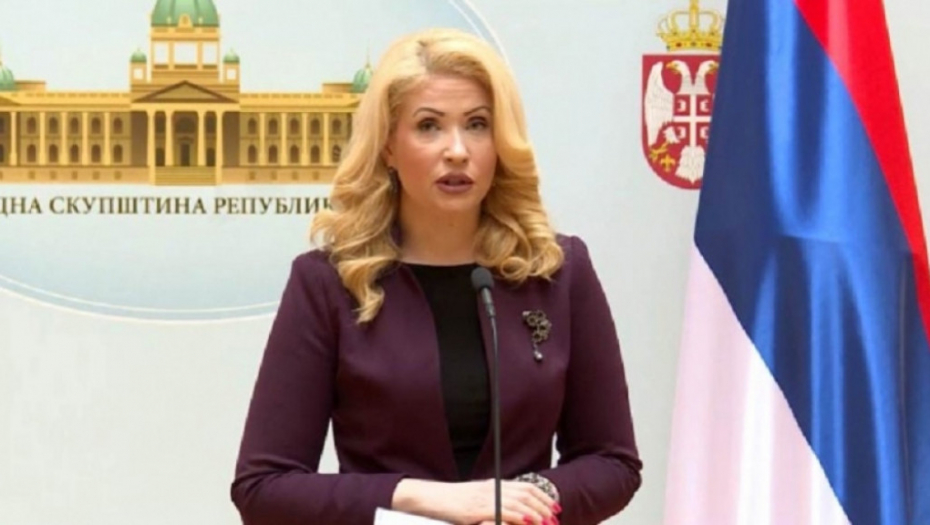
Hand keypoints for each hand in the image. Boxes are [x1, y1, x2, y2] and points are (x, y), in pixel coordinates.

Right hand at [392, 479, 559, 524]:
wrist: (430, 498)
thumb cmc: (451, 502)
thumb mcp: (475, 499)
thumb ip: (492, 503)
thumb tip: (509, 511)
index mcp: (493, 485)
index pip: (524, 487)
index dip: (541, 496)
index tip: (554, 506)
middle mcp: (492, 488)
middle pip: (525, 493)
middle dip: (543, 505)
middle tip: (555, 517)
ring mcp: (485, 498)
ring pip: (517, 502)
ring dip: (536, 512)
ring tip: (547, 522)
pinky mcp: (477, 509)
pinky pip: (502, 511)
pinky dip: (518, 516)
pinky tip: (528, 522)